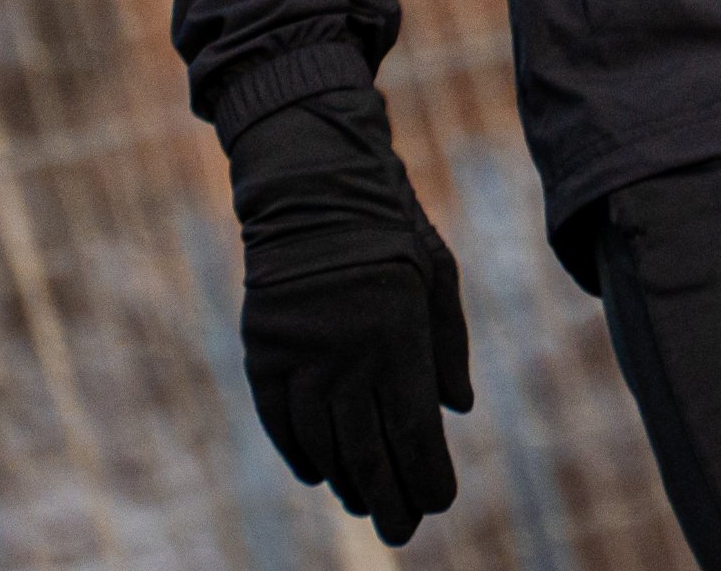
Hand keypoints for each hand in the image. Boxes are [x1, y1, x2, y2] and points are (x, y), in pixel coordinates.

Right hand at [225, 87, 472, 544]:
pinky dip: (299, 453)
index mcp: (397, 333)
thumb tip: (457, 413)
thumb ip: (447, 347)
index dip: (426, 473)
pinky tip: (318, 476)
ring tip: (366, 506)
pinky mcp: (263, 350)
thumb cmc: (392, 228)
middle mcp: (346, 352)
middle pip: (366, 448)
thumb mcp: (438, 276)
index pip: (412, 428)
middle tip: (404, 532)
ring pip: (322, 442)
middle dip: (389, 497)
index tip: (440, 502)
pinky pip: (279, 420)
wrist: (313, 187)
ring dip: (345, 481)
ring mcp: (299, 354)